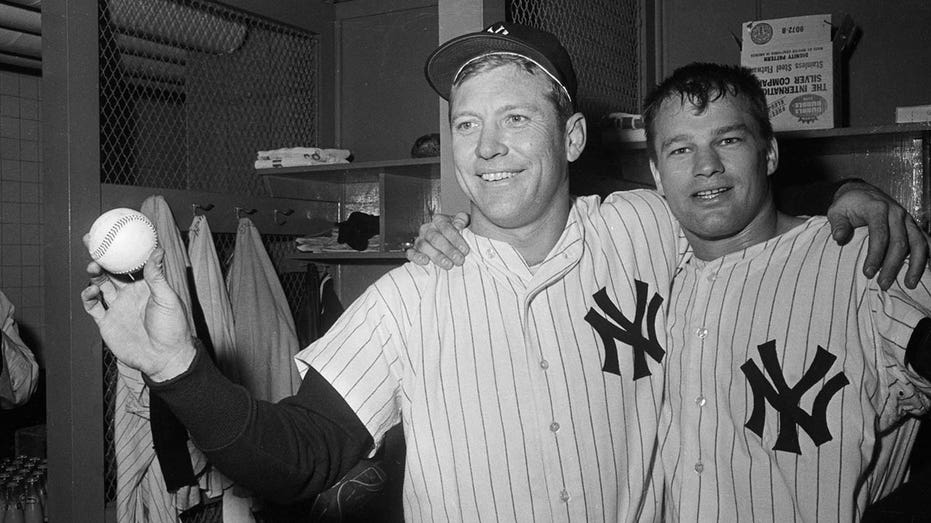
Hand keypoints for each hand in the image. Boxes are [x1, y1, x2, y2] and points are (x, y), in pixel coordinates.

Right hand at [81, 246, 195, 381]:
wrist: (164, 358)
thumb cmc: (173, 328)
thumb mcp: (167, 298)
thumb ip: (157, 276)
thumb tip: (158, 249)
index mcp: (146, 286)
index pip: (131, 263)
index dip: (122, 249)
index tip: (114, 233)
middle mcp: (130, 294)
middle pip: (111, 270)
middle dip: (101, 255)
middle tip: (92, 241)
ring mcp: (117, 308)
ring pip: (100, 285)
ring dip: (94, 274)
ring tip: (94, 267)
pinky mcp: (107, 323)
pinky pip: (92, 307)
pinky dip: (88, 297)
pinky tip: (91, 291)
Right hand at [405, 212, 470, 268]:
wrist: (452, 244)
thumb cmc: (460, 233)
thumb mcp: (465, 223)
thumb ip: (463, 220)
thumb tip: (458, 225)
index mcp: (439, 220)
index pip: (446, 227)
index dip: (456, 239)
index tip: (465, 250)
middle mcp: (428, 229)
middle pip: (435, 238)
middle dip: (449, 250)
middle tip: (459, 259)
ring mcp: (420, 240)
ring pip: (424, 246)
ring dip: (437, 256)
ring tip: (448, 264)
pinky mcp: (414, 251)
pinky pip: (411, 253)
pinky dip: (417, 257)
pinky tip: (425, 261)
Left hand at [827, 180, 929, 289]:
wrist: (861, 192)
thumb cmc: (847, 205)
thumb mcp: (836, 211)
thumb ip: (838, 224)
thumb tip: (839, 238)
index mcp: (877, 208)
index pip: (879, 234)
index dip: (875, 254)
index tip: (868, 272)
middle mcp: (896, 213)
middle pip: (899, 242)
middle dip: (892, 265)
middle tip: (883, 284)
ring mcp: (907, 219)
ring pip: (918, 243)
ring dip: (916, 265)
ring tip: (909, 284)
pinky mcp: (912, 225)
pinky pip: (925, 240)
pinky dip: (927, 255)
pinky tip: (924, 271)